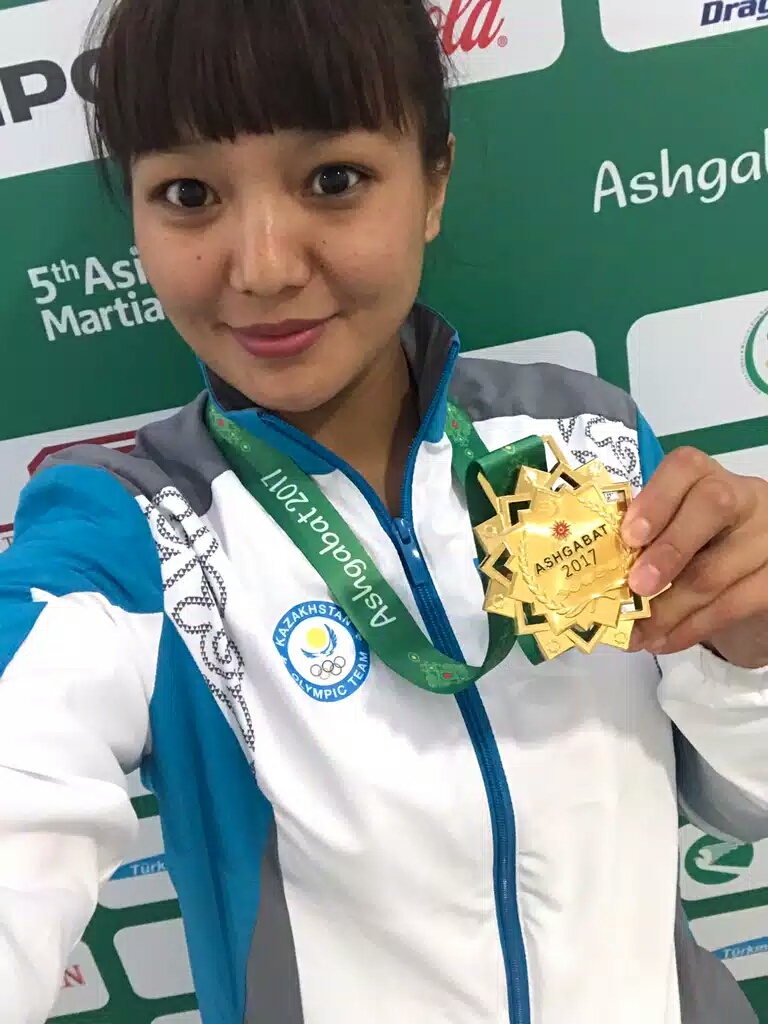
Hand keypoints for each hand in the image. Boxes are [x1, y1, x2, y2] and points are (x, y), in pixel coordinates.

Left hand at [621, 447, 767, 668]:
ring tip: (635, 634)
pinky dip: (690, 628)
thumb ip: (645, 537)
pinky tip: (663, 641)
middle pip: (711, 508)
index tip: (629, 536)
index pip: (685, 468)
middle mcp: (744, 496)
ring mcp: (766, 537)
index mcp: (704, 476)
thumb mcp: (671, 530)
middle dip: (668, 551)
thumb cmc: (694, 545)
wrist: (748, 576)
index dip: (656, 499)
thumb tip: (600, 570)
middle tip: (636, 587)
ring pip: (715, 571)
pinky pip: (731, 606)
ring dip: (667, 609)